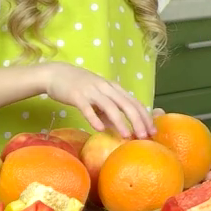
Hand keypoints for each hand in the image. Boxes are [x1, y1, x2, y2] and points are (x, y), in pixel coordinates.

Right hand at [40, 64, 154, 138]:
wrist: (57, 74)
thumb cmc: (80, 88)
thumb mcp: (98, 99)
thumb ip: (108, 113)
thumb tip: (119, 130)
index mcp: (114, 88)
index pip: (134, 102)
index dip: (145, 117)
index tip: (152, 131)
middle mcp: (106, 88)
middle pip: (126, 104)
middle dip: (138, 121)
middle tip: (145, 136)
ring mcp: (92, 91)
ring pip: (110, 106)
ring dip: (120, 121)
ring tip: (127, 135)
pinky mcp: (77, 96)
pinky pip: (87, 108)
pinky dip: (94, 118)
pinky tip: (100, 129)